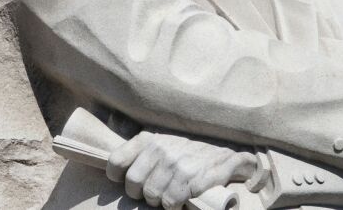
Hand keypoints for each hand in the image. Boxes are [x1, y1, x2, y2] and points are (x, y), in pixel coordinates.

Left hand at [106, 130, 257, 209]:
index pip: (117, 162)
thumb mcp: (165, 140)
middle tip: (155, 191)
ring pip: (153, 197)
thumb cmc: (191, 150)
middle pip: (134, 185)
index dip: (118, 177)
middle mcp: (162, 150)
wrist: (228, 155)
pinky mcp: (192, 181)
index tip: (128, 181)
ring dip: (161, 200)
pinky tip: (183, 198)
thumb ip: (140, 150)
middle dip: (143, 193)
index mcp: (151, 139)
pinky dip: (176, 205)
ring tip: (171, 194)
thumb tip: (114, 168)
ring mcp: (178, 166)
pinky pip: (171, 203)